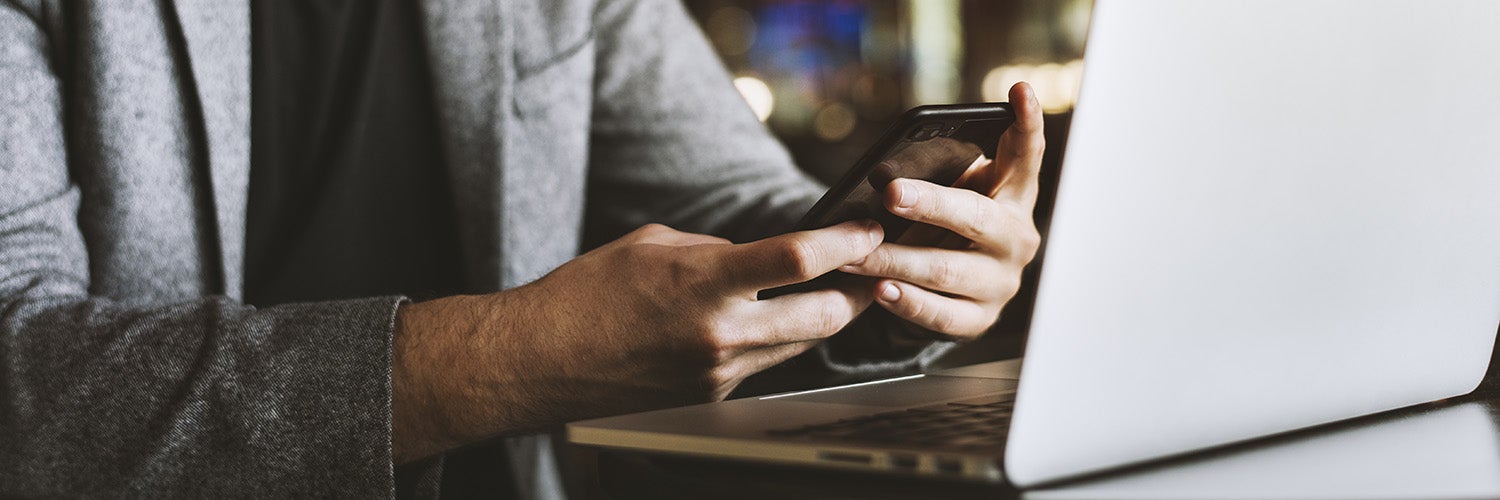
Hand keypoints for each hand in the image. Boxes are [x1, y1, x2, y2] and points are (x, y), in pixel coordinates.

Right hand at [391, 220, 882, 461]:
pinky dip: (778, 339)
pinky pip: (765, 362)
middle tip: (874, 265)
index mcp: (703, 283)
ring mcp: (720, 371)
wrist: (541, 362)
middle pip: (824, 315)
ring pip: (802, 344)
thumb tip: (757, 254)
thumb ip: (715, 249)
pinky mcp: (713, 395)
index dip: (846, 241)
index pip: (799, 259)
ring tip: (839, 289)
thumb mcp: (653, 245)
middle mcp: (720, 333)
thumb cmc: (587, 294)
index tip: (868, 226)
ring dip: (825, 316)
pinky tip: (775, 320)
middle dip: (859, 288)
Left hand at [840, 82, 1045, 340]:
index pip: (1025, 154)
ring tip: (854, 253)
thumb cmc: (945, 222)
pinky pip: (943, 315)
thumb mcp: (948, 190)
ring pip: (947, 271)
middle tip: (891, 194)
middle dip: (931, 205)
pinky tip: (881, 291)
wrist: (952, 286)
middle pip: (976, 218)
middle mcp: (1016, 237)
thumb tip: (883, 176)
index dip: (1026, 124)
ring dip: (895, 261)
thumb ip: (932, 174)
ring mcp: (1002, 282)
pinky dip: (909, 304)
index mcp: (1013, 194)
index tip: (1018, 91)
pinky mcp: (980, 319)